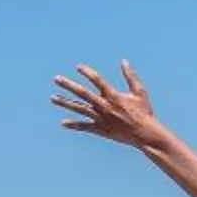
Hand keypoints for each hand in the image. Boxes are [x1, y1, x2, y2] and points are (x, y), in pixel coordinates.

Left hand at [52, 61, 168, 147]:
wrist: (144, 134)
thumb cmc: (144, 112)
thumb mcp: (140, 92)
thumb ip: (131, 76)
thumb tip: (124, 61)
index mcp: (113, 96)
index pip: (97, 80)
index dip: (87, 72)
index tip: (78, 67)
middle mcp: (104, 106)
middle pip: (82, 93)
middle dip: (68, 85)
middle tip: (56, 79)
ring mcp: (101, 118)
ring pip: (79, 109)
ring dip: (65, 103)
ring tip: (53, 98)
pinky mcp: (100, 129)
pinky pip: (84, 126)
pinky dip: (74, 125)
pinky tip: (63, 123)